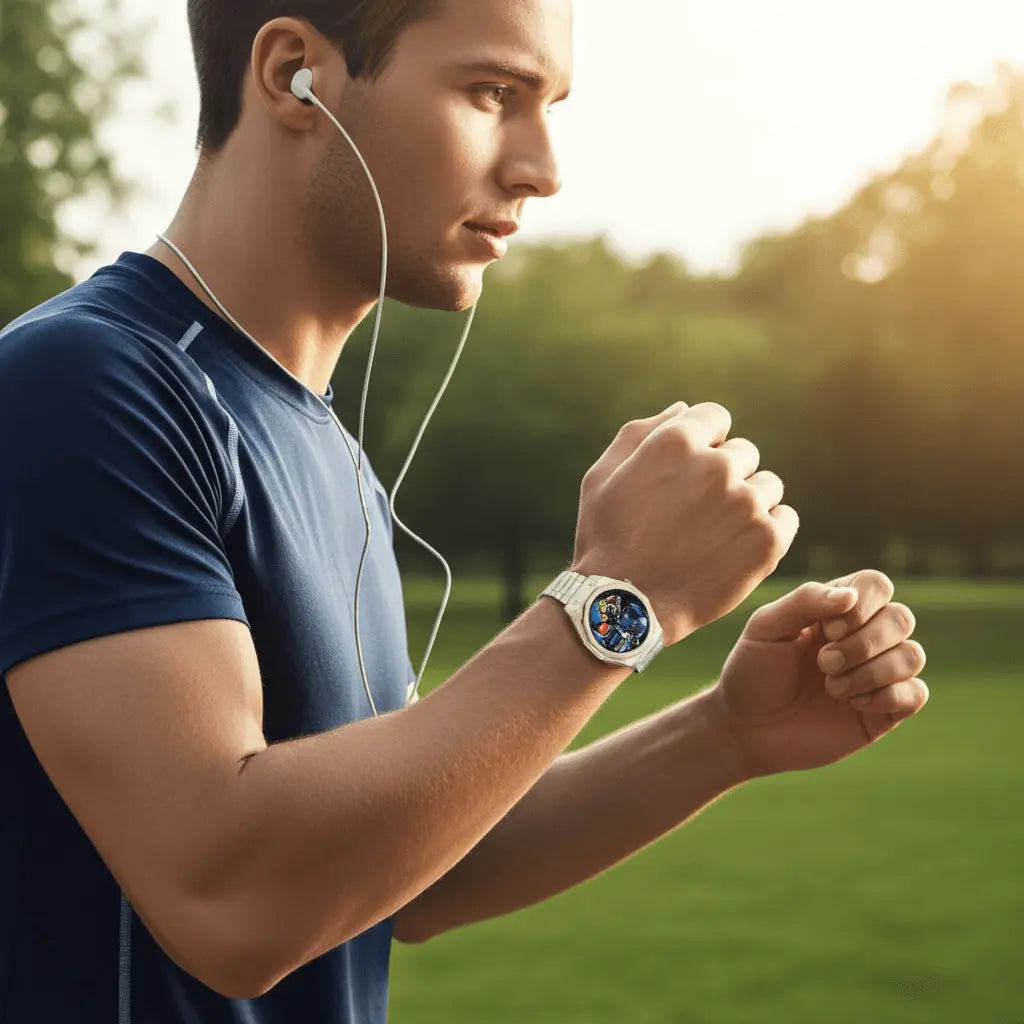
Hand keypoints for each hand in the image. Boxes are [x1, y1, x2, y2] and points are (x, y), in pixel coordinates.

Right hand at [573, 402, 798, 646]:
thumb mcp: (602, 477)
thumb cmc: (606, 540)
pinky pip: (786, 519)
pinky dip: (769, 531)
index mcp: (676, 441)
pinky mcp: (767, 540)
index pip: (715, 418)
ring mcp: (745, 503)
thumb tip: (683, 408)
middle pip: (743, 453)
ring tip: (716, 536)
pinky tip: (738, 548)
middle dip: (724, 476)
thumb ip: (640, 433)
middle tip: (697, 515)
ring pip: (767, 486)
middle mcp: (716, 465)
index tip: (690, 476)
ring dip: (748, 504)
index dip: (704, 444)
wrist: (625, 606)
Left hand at [710, 571, 929, 777]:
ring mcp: (879, 673)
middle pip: (901, 618)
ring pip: (914, 655)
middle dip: (864, 643)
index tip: (827, 630)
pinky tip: (852, 704)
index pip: (876, 585)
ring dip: (872, 672)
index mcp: (837, 609)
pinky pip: (917, 694)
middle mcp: (865, 636)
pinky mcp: (886, 710)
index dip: (861, 606)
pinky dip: (886, 697)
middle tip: (824, 663)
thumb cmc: (754, 672)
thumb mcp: (766, 627)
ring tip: (832, 687)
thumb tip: (851, 594)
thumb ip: (805, 600)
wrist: (748, 728)